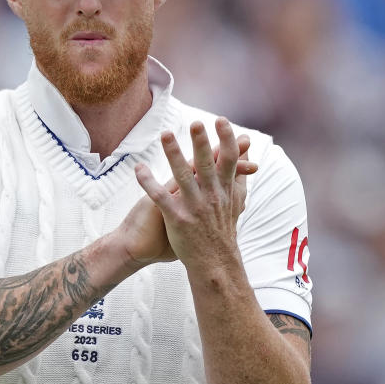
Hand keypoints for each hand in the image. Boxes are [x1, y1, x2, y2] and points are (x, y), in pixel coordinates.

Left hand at [135, 117, 249, 270]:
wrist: (215, 262)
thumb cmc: (223, 227)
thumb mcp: (236, 199)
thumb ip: (239, 174)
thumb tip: (245, 152)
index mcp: (225, 189)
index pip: (229, 160)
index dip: (226, 139)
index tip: (221, 121)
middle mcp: (211, 196)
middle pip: (206, 164)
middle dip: (202, 143)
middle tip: (196, 123)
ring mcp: (194, 207)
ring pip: (182, 176)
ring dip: (173, 154)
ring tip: (165, 134)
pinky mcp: (177, 218)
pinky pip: (160, 197)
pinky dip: (148, 182)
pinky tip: (138, 168)